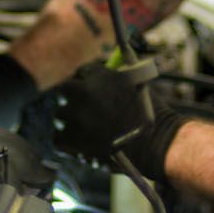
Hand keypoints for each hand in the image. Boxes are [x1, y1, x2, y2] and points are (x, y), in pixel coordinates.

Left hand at [54, 61, 188, 180]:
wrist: (155, 144)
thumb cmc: (151, 114)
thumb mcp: (138, 83)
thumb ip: (117, 74)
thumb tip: (106, 68)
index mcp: (99, 75)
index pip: (81, 71)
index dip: (85, 80)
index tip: (89, 88)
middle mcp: (83, 93)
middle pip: (64, 90)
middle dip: (72, 97)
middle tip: (82, 108)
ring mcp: (76, 117)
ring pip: (60, 114)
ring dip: (69, 119)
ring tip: (83, 127)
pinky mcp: (73, 140)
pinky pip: (58, 137)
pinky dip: (66, 140)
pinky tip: (78, 142)